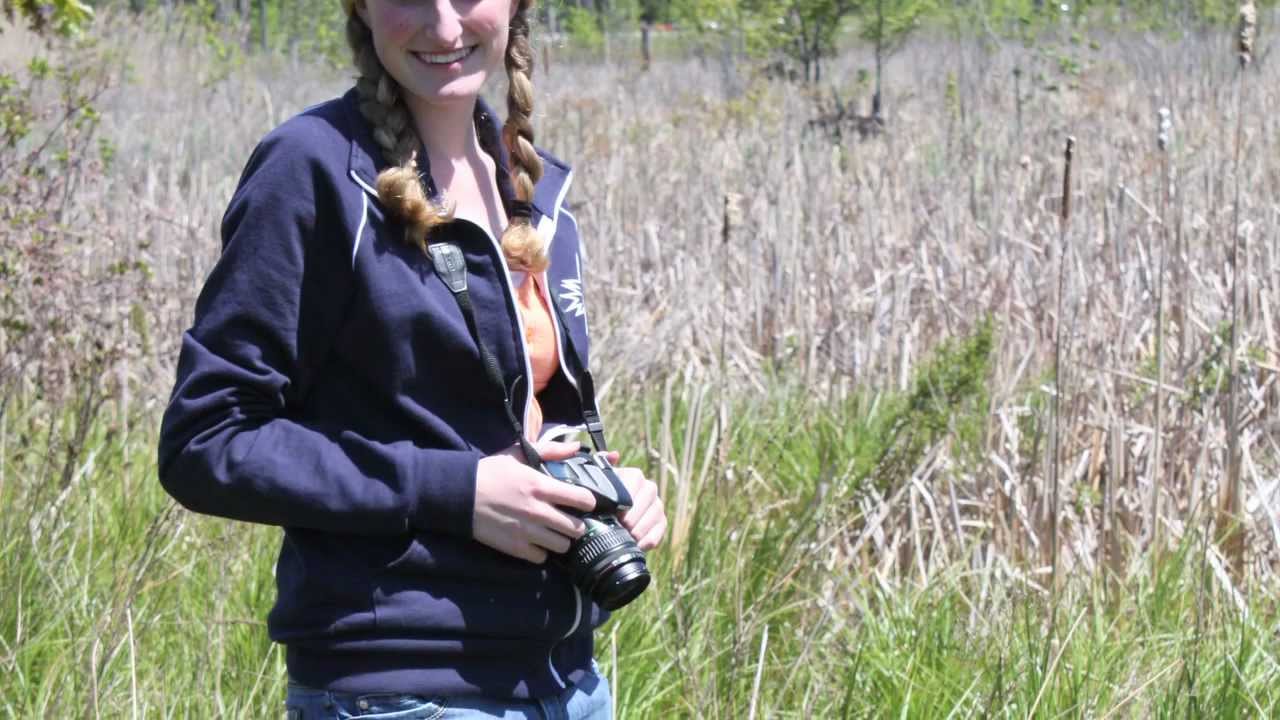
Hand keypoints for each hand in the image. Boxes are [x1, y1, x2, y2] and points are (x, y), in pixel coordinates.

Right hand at [473, 440, 597, 563]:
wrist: (460, 494)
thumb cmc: (490, 472)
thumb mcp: (519, 454)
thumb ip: (550, 450)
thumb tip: (576, 447)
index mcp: (541, 486)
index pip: (582, 499)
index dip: (588, 501)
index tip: (584, 501)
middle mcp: (538, 511)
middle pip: (577, 528)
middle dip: (577, 524)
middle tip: (570, 520)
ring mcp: (527, 532)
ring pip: (562, 546)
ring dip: (561, 539)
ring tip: (555, 533)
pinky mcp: (515, 548)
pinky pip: (542, 557)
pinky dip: (542, 552)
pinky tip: (537, 542)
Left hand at [605, 451, 666, 551]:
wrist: (608, 514)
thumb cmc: (601, 496)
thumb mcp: (598, 480)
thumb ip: (601, 465)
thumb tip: (614, 455)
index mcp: (635, 476)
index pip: (636, 482)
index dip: (628, 498)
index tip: (617, 511)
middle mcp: (649, 488)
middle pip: (648, 500)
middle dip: (634, 516)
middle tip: (622, 526)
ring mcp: (657, 506)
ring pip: (655, 516)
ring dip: (642, 528)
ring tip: (628, 537)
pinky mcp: (660, 522)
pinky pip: (660, 531)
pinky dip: (649, 540)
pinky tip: (639, 545)